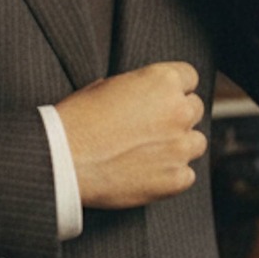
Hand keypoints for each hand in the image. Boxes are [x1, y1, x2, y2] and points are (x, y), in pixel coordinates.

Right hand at [56, 61, 206, 210]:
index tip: (161, 100)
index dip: (173, 89)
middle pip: (194, 109)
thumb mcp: (106, 85)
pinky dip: (171, 175)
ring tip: (149, 153)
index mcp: (162, 81)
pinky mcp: (176, 179)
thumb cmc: (76, 120)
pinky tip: (146, 174)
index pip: (189, 78)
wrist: (62, 160)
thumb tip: (147, 96)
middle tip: (151, 128)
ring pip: (196, 143)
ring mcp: (179, 147)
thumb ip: (138, 88)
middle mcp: (178, 111)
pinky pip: (187, 175)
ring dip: (179, 146)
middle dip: (177, 116)